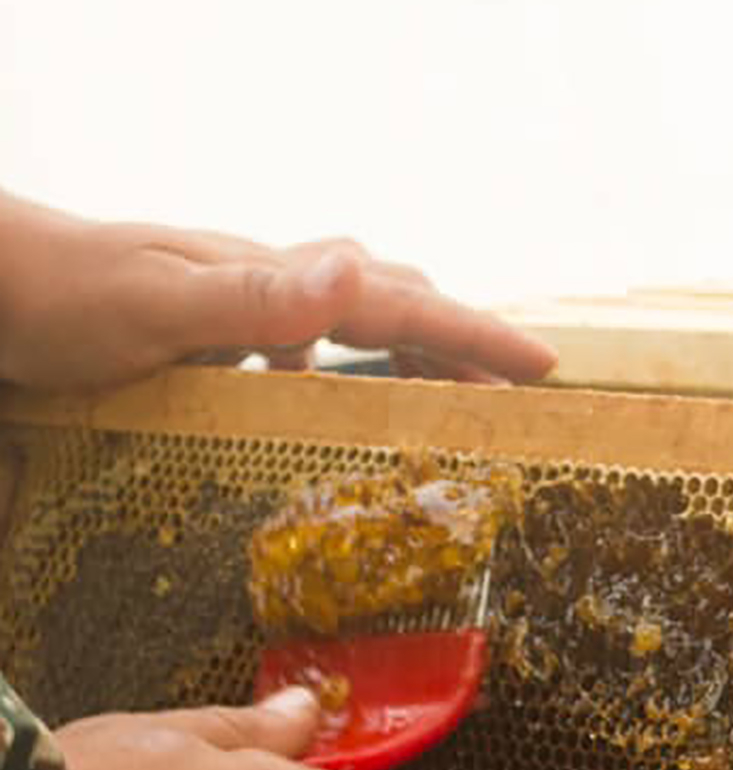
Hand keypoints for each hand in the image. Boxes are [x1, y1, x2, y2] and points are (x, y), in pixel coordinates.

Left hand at [0, 191, 557, 392]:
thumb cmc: (59, 297)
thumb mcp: (157, 304)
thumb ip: (256, 298)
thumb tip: (358, 270)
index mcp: (274, 284)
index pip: (400, 306)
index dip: (475, 336)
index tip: (544, 367)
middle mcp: (269, 289)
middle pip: (392, 305)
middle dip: (460, 343)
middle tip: (513, 389)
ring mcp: (241, 309)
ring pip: (352, 325)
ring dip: (408, 356)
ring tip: (448, 401)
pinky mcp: (213, 334)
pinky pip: (303, 352)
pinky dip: (340, 375)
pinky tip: (323, 406)